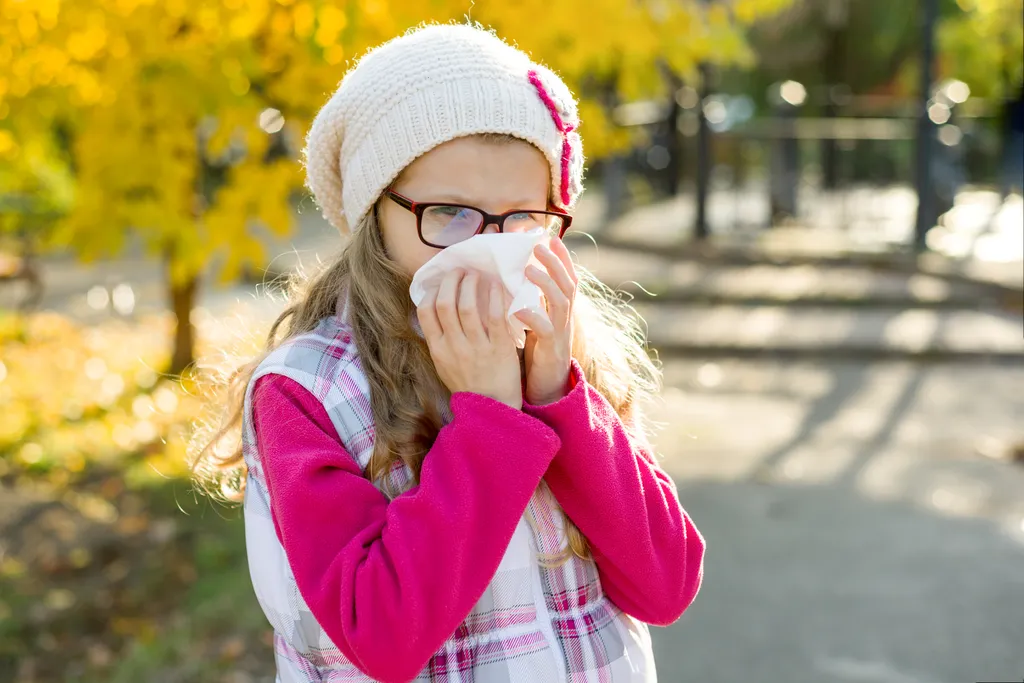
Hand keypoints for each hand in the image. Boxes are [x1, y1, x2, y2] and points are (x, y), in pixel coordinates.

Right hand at [417, 269, 522, 408]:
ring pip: (468, 306)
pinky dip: (494, 296)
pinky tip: (496, 285)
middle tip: (459, 271)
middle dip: (451, 281)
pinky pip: (495, 316)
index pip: (425, 312)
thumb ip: (440, 340)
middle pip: (445, 303)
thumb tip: (436, 309)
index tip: (440, 282)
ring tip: (476, 274)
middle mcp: (454, 347)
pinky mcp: (499, 348)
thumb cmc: (470, 384)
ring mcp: (476, 347)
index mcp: (438, 350)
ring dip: (471, 284)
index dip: (431, 291)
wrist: (493, 408)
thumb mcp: (444, 365)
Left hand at [515, 237, 577, 405]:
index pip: (567, 277)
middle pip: (568, 284)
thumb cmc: (540, 352)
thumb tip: (518, 276)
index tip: (550, 236)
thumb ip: (533, 300)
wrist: (550, 388)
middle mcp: (566, 318)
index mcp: (562, 310)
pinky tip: (518, 309)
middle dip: (555, 262)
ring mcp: (562, 333)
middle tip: (539, 245)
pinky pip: (545, 331)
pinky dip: (532, 317)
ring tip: (529, 270)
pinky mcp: (552, 349)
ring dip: (546, 283)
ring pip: (561, 302)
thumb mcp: (539, 321)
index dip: (561, 257)